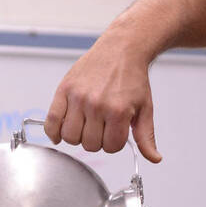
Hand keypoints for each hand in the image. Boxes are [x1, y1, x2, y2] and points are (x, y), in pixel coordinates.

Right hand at [44, 29, 160, 161]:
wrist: (121, 48)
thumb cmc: (132, 77)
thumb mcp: (145, 108)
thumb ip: (146, 136)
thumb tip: (154, 158)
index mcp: (118, 111)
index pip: (110, 147)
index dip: (113, 143)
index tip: (115, 132)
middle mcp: (96, 104)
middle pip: (89, 145)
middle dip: (96, 140)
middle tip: (101, 126)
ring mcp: (78, 97)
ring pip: (70, 137)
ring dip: (77, 137)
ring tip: (85, 125)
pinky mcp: (65, 90)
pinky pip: (51, 121)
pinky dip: (53, 132)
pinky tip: (60, 133)